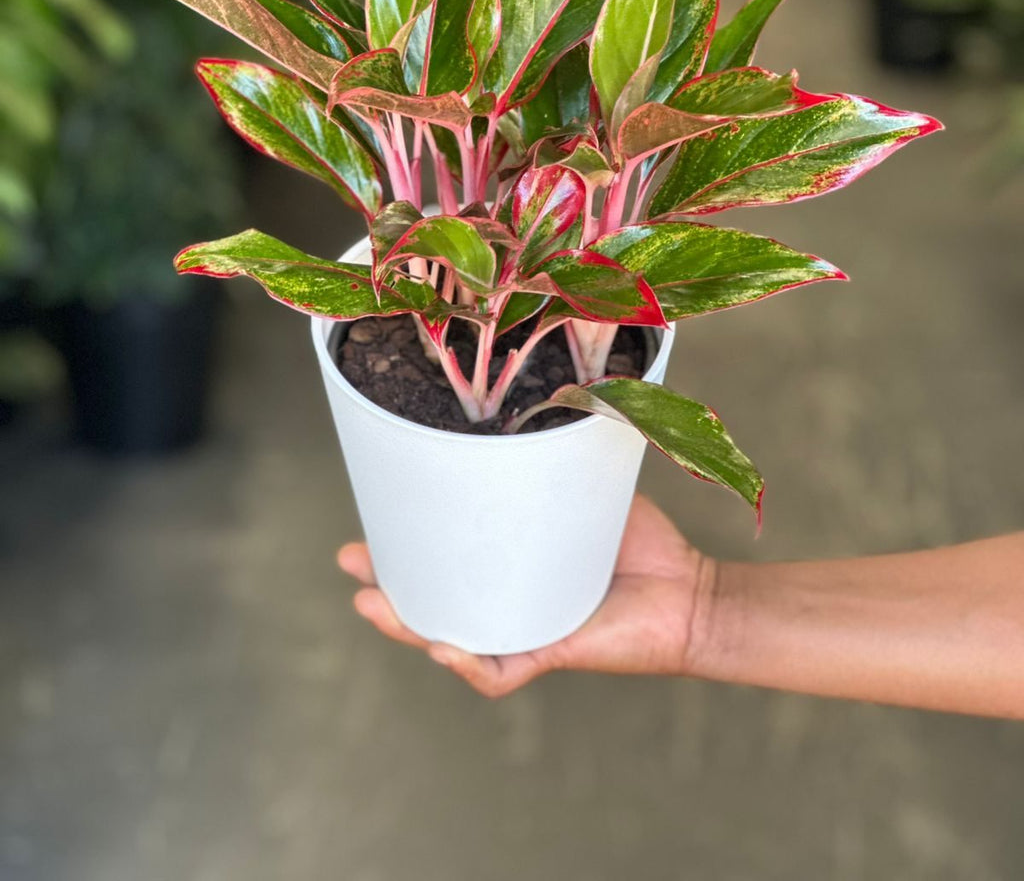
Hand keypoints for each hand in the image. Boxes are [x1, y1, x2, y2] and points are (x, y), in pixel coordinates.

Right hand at [337, 494, 711, 697]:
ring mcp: (525, 630)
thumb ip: (554, 462)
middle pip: (433, 600)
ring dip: (407, 625)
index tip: (369, 521)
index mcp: (511, 564)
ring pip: (450, 639)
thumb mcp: (583, 491)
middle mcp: (510, 600)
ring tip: (373, 602)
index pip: (447, 557)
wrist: (692, 591)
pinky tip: (442, 645)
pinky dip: (468, 663)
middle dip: (384, 584)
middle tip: (350, 559)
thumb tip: (526, 407)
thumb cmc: (641, 543)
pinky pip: (499, 672)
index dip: (404, 545)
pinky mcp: (552, 653)